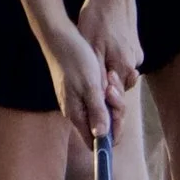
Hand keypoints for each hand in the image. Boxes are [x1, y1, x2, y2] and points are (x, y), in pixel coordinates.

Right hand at [43, 17, 112, 146]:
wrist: (60, 38)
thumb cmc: (75, 60)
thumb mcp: (91, 86)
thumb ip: (97, 111)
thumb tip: (102, 136)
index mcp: (77, 114)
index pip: (95, 141)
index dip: (111, 135)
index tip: (119, 118)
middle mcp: (76, 112)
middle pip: (101, 126)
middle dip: (114, 111)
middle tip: (113, 89)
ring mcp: (77, 101)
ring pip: (102, 111)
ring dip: (111, 98)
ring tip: (109, 78)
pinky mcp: (79, 91)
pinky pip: (98, 99)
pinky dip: (106, 91)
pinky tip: (106, 77)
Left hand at [76, 0, 143, 118]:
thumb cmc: (97, 19)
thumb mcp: (90, 48)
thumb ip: (97, 77)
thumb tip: (99, 100)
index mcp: (123, 66)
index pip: (116, 97)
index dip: (104, 103)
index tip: (92, 101)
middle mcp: (133, 63)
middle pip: (119, 87)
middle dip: (105, 88)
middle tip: (88, 78)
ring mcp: (136, 53)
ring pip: (120, 74)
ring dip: (107, 73)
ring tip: (91, 59)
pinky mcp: (135, 45)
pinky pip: (123, 61)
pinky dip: (112, 60)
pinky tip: (101, 49)